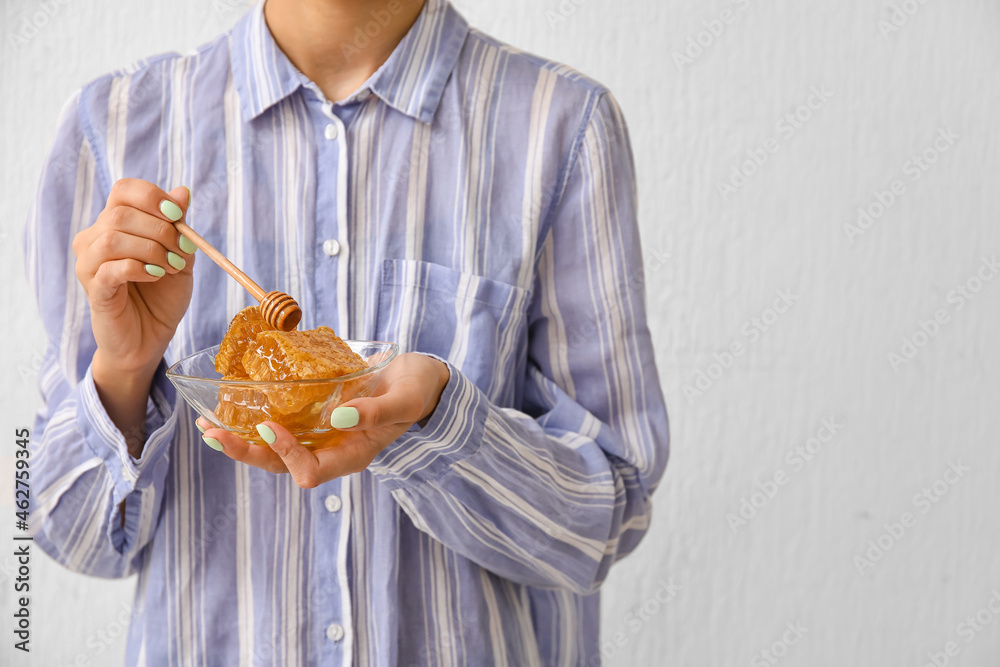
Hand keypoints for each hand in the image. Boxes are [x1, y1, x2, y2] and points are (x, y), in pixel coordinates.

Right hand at [73, 178, 194, 377]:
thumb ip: (178, 227)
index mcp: (116, 224)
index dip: (152, 197)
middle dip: (160, 230)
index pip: (124, 190)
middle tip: (181, 253)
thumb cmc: (162, 296)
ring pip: (112, 238)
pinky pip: (110, 268)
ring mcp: (89, 264)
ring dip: (151, 250)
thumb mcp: (181, 257)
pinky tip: (155, 277)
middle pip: (120, 213)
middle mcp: (95, 239)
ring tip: (170, 267)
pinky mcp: (93, 289)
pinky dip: (139, 269)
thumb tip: (182, 192)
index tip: (178, 216)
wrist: (150, 338)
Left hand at [199, 353, 450, 487]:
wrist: (420, 380)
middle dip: (244, 452)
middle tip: (211, 433)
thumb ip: (376, 411)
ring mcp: (322, 436)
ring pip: (273, 448)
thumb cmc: (417, 391)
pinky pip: (280, 424)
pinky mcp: (316, 417)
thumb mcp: (403, 399)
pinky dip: (254, 418)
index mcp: (352, 455)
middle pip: (279, 465)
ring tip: (207, 426)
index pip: (309, 471)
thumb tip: (341, 418)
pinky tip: (233, 405)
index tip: (270, 426)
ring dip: (240, 439)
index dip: (286, 454)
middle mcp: (331, 451)